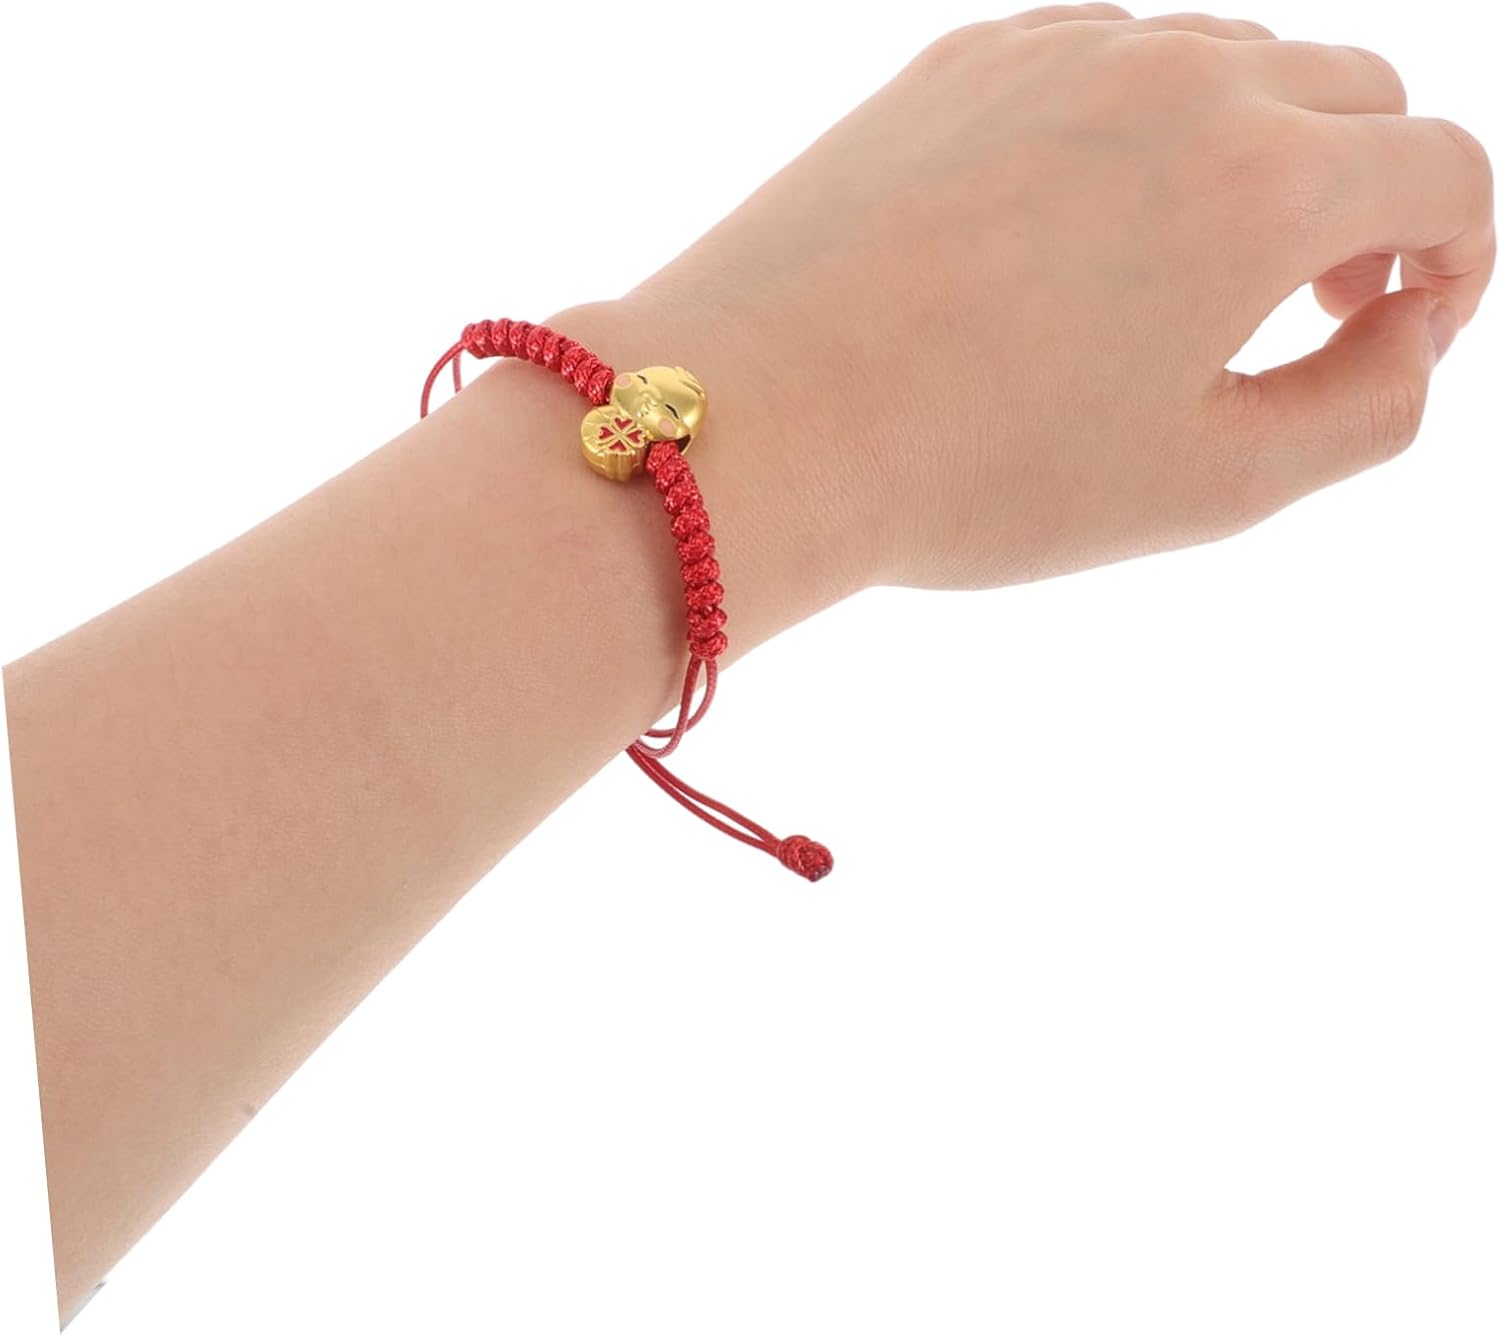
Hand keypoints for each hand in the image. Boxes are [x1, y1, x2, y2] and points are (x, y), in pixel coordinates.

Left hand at [558, 5, 1493, 594]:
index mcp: (1264, 178)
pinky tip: (1077, 230)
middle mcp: (1176, 76)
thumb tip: (1410, 327)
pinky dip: (1133, 132)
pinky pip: (1098, 65)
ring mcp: (1058, 51)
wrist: (757, 423)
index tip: (1398, 327)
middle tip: (1311, 304)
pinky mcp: (959, 61)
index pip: (1445, 170)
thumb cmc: (978, 474)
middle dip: (1367, 197)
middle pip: (1350, 97)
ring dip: (1252, 156)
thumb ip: (1369, 406)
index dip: (1456, 258)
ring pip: (1224, 66)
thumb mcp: (1214, 486)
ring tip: (1189, 276)